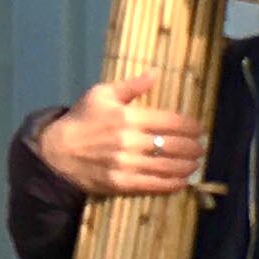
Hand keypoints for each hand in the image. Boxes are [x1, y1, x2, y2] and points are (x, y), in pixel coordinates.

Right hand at [31, 74, 206, 197]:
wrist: (56, 153)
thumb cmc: (82, 120)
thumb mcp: (101, 94)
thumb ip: (131, 86)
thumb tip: (155, 74)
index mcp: (128, 117)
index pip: (170, 121)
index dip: (190, 126)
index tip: (200, 129)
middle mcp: (130, 141)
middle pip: (173, 145)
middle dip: (193, 147)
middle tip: (202, 147)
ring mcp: (126, 164)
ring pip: (167, 166)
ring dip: (187, 166)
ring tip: (196, 164)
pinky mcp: (121, 183)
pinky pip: (153, 185)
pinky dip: (172, 184)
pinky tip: (182, 181)